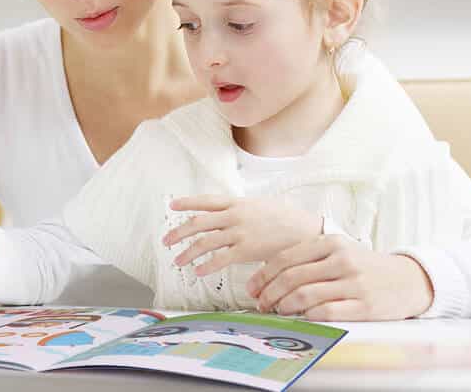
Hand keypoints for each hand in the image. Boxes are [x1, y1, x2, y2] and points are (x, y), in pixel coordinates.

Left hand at [162, 195, 321, 276]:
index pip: (206, 200)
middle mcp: (234, 215)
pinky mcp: (247, 250)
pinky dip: (206, 265)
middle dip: (179, 232)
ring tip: (178, 260)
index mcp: (236, 202)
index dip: (187, 203)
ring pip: (205, 241)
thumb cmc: (284, 217)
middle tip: (166, 241)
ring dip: (188, 252)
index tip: (172, 205)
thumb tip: (227, 213)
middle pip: (199, 222)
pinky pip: (221, 259)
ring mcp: (239, 232)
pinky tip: (198, 271)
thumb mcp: (259, 204)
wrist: (304, 228)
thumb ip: (240, 208)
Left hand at [246, 235, 433, 320]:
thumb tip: (271, 275)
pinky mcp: (365, 305)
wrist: (406, 279)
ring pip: (306, 295)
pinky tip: (302, 319)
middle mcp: (341, 259)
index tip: (252, 287)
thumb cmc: (363, 266)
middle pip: (292, 277)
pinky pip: (328, 312)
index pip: (286, 257)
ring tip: (277, 312)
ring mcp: (353, 282)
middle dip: (270, 292)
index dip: (264, 274)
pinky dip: (309, 317)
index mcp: (330, 242)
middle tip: (260, 304)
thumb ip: (309, 258)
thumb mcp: (338, 250)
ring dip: (285, 306)